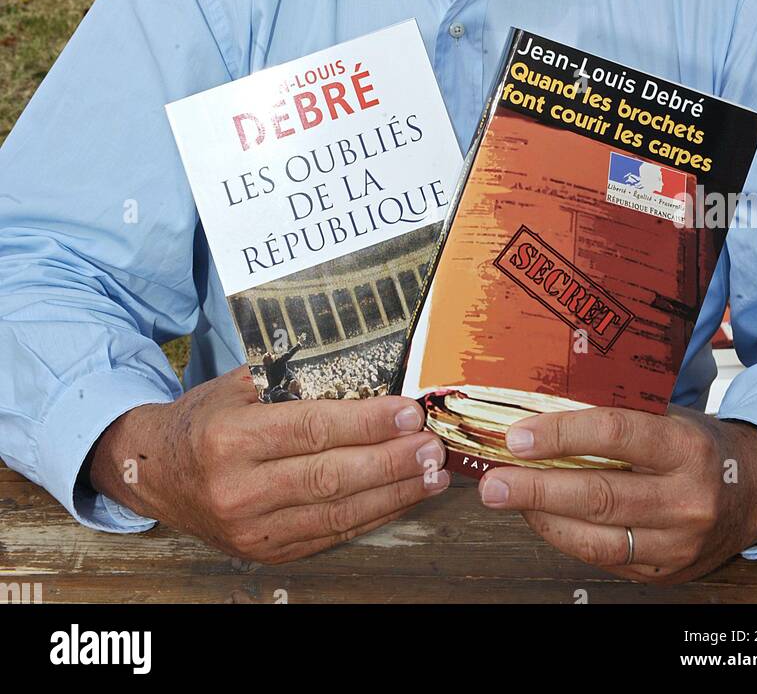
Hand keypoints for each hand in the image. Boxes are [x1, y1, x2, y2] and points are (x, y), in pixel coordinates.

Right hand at [89, 365, 449, 563]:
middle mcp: (237, 490)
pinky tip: (401, 498)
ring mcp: (251, 530)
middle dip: (391, 461)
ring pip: (336, 513)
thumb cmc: (203, 421)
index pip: (311, 430)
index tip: (408, 412)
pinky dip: (371, 516)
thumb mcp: (235, 388)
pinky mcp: (265, 553)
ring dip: (393, 493)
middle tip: (431, 445)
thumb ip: (290, 381)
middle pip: (330, 477)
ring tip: (431, 474)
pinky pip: (329, 535)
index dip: (366, 423)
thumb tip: (364, 371)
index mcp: (228, 440)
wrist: (156, 473)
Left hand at [477, 404, 756, 582]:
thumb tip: (541, 406)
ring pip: (598, 537)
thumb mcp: (668, 415)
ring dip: (543, 518)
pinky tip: (543, 517)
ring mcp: (678, 542)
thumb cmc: (697, 445)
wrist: (753, 492)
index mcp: (685, 445)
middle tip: (494, 482)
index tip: (517, 437)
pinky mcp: (667, 571)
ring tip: (508, 498)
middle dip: (536, 488)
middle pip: (599, 495)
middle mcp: (686, 497)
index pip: (615, 435)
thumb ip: (617, 412)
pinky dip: (567, 537)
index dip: (561, 435)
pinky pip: (607, 558)